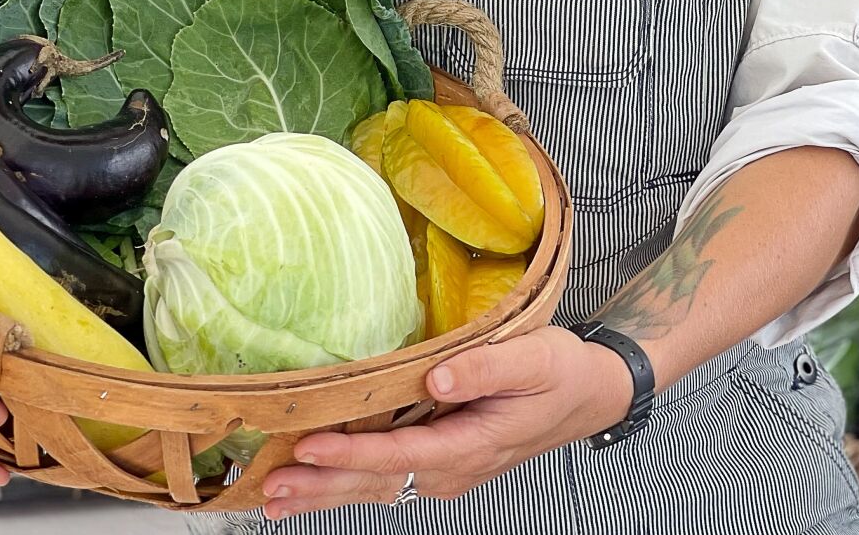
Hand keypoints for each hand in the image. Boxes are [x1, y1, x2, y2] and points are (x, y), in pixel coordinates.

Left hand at [259, 325, 634, 518]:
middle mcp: (453, 468)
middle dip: (322, 486)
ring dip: (326, 493)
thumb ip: (483, 368)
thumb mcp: (532, 359)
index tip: (310, 446)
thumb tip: (435, 378)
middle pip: (378, 483)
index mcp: (472, 444)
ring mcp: (446, 470)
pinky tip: (317, 487)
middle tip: (269, 489)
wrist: (589, 395)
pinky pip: (389, 479)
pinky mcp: (441, 461)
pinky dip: (348, 484)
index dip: (353, 453)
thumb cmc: (561, 372)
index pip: (400, 455)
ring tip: (275, 499)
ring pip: (378, 487)